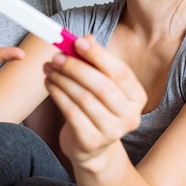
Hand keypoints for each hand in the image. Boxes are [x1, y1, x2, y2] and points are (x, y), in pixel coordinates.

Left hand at [43, 35, 146, 168]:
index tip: (78, 42)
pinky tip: (49, 83)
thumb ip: (95, 61)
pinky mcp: (91, 141)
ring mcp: (112, 132)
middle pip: (102, 86)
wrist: (91, 146)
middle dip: (76, 68)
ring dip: (63, 80)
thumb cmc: (97, 107)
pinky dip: (57, 95)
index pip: (120, 73)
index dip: (99, 55)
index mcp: (137, 97)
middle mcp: (130, 116)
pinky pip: (71, 112)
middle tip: (57, 56)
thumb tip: (86, 38)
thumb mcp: (100, 83)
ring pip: (84, 99)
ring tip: (49, 68)